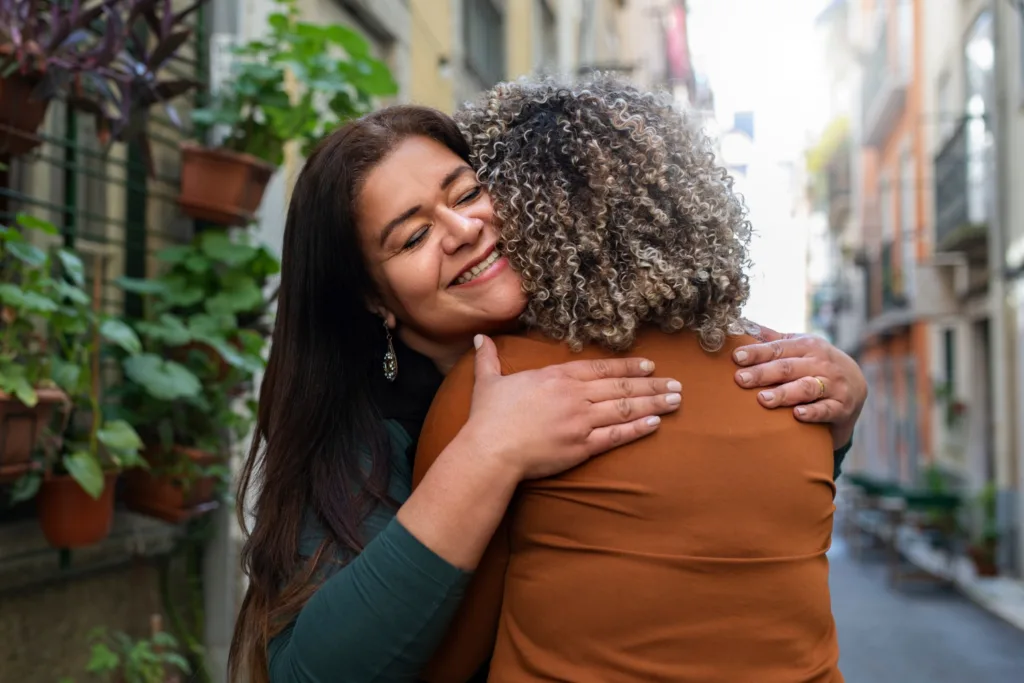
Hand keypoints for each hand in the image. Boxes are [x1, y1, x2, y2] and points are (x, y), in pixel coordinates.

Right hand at [464, 335, 681, 479]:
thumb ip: (489, 358)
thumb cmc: (488, 417)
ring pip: (624, 408)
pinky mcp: (582, 446)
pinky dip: (637, 428)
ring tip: (676, 401)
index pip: (601, 368)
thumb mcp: (488, 381)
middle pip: (621, 387)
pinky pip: (616, 435)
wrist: (491, 449)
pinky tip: (656, 423)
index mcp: (556, 376)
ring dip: (653, 403)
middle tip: (677, 384)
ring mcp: (581, 420)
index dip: (628, 367)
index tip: (649, 366)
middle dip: (652, 385)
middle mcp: (574, 395)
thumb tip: (481, 338)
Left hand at [732, 323, 866, 448]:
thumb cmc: (817, 363)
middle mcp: (821, 363)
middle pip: (788, 368)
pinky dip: (813, 412)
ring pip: (806, 388)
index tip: (736, 357)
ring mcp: (833, 385)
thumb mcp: (799, 346)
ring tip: (762, 399)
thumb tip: (742, 323)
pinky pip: (826, 409)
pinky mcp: (842, 406)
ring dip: (784, 393)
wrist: (856, 385)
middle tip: (740, 379)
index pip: (778, 348)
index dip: (756, 352)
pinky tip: (798, 414)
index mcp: (807, 345)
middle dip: (763, 373)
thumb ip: (773, 339)